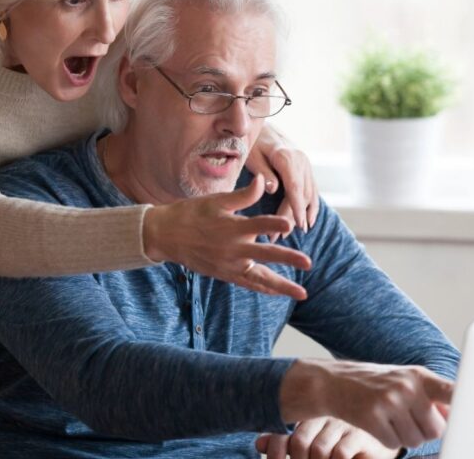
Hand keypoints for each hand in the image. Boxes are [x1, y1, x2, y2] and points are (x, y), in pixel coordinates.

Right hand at [143, 174, 310, 298]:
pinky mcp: (224, 274)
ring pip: (259, 278)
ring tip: (302, 293)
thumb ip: (243, 195)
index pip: (256, 224)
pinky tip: (281, 292)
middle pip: (264, 254)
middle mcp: (232, 249)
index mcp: (230, 227)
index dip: (273, 222)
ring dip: (282, 285)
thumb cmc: (191, 213)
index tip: (289, 224)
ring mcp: (228, 265)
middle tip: (308, 263)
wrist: (165, 235)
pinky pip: (248, 284)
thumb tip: (262, 180)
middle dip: (287, 259)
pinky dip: (265, 288)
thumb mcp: (216, 201)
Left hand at [246, 126, 319, 240]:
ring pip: (309, 194)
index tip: (297, 226)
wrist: (264, 126)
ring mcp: (306, 164)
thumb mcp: (252, 154)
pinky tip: (308, 222)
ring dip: (303, 215)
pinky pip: (312, 189)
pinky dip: (312, 206)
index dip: (297, 208)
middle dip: (294, 217)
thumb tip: (274, 189)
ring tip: (292, 233)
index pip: (294, 187)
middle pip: (302, 194)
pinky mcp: (306, 168)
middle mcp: (301, 160)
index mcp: (286, 157)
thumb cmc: (254, 141)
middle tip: (280, 236)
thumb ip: (263, 172)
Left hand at [256, 417, 400, 458]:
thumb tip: (259, 444)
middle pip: (300, 442)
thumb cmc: (343, 443)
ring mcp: (344, 425)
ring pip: (319, 449)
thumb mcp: (312, 445)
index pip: (287, 434)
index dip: (279, 452)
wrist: (381, 439)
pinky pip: (340, 452)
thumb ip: (287, 444)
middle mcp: (326, 417)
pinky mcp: (362, 436)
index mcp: (312, 416)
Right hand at [279, 360, 452, 450]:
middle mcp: (407, 386)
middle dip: (424, 431)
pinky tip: (377, 423)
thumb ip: (432, 395)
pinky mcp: (372, 417)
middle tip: (407, 419)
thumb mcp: (405, 380)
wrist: (333, 381)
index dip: (468, 405)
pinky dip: (387, 439)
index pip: (453, 392)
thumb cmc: (376, 383)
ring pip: (415, 441)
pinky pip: (393, 444)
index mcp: (420, 376)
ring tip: (390, 419)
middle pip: (436, 430)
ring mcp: (389, 401)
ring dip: (404, 437)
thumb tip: (457, 417)